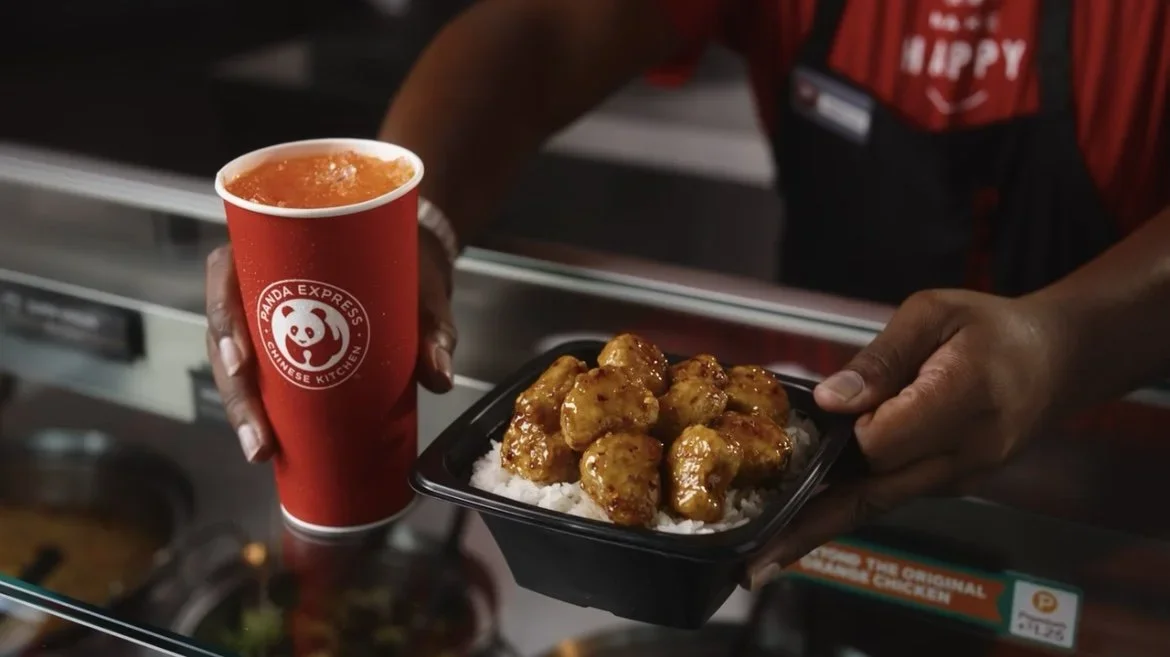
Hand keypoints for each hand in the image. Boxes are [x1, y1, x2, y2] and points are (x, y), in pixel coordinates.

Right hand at [204, 229, 457, 461]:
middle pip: (225, 333)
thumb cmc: (407, 266)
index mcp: (277, 245)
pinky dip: (259, 408)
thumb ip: (433, 331)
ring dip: (241, 408)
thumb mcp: (422, 293)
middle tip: (259, 438)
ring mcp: (266, 315)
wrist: (417, 265)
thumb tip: (439, 377)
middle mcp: (261, 280)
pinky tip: (265, 445)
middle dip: (236, 391)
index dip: (223, 316)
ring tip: (261, 449)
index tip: (241, 361)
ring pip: (234, 361)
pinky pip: (258, 375)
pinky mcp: (280, 344)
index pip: (226, 273)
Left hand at [748, 289, 1067, 587]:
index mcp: (963, 400)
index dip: (842, 437)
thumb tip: (831, 400)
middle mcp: (962, 454)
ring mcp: (958, 477)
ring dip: (825, 526)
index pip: (883, 441)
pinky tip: (807, 518)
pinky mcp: (949, 483)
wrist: (1059, 359)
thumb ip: (881, 358)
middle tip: (759, 558)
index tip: (809, 427)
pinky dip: (848, 507)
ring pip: (879, 505)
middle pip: (874, 495)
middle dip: (813, 523)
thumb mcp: (934, 315)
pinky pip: (891, 496)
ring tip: (769, 553)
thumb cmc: (992, 328)